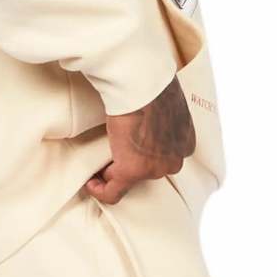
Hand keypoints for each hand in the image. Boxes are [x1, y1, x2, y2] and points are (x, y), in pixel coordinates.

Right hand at [83, 75, 194, 203]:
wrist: (142, 84)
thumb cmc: (152, 85)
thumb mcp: (168, 104)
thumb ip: (163, 119)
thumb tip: (148, 120)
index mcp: (186, 143)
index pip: (163, 158)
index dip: (143, 154)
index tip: (128, 149)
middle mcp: (174, 161)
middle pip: (148, 170)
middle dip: (128, 163)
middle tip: (111, 154)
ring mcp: (154, 169)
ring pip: (130, 180)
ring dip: (113, 172)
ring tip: (99, 164)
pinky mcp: (132, 171)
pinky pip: (113, 192)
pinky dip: (100, 190)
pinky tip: (91, 183)